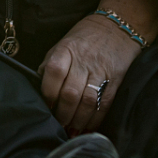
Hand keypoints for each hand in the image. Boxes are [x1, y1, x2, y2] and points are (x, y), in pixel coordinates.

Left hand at [39, 0, 157, 133]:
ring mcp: (100, 71)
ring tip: (71, 130)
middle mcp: (83, 61)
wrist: (118, 26)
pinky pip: (105, 104)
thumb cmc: (85, 37)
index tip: (46, 105)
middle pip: (70, 93)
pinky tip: (88, 128)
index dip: (48, 92)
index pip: (54, 72)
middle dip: (62, 114)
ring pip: (87, 102)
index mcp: (67, 49)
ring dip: (78, 121)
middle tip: (58, 124)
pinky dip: (95, 120)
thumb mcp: (63, 42)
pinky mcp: (115, 81)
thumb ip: (51, 62)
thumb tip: (39, 85)